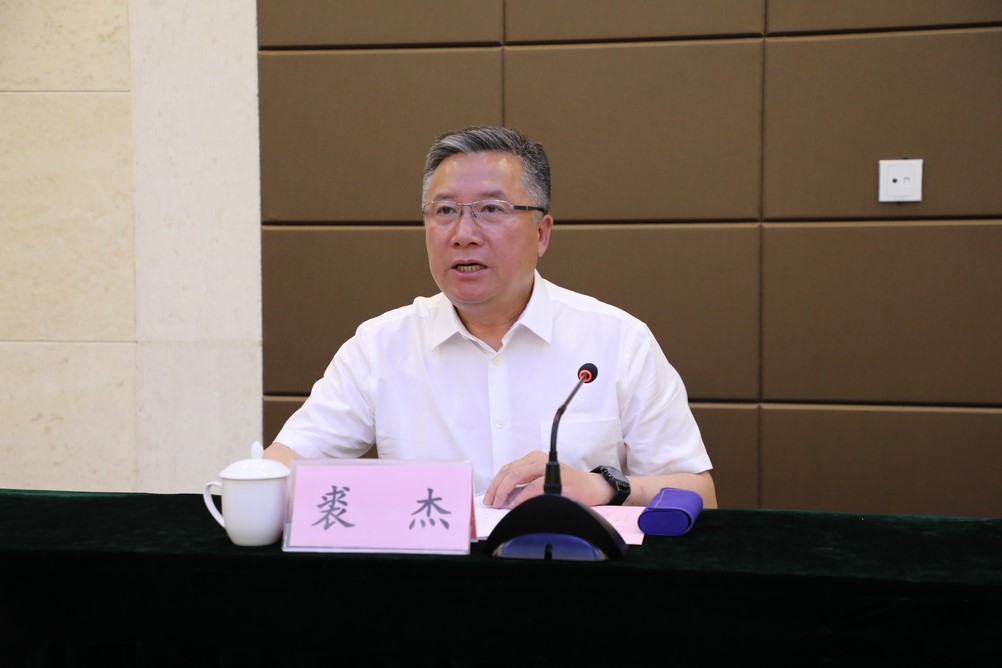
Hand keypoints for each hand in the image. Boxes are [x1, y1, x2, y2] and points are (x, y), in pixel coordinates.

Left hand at [482, 451, 609, 508]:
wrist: (591, 488)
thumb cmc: (566, 486)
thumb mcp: (541, 481)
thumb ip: (523, 486)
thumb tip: (502, 498)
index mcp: (533, 459)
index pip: (508, 468)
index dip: (495, 483)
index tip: (488, 496)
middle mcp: (538, 459)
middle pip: (510, 470)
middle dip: (496, 487)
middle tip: (490, 501)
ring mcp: (547, 467)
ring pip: (518, 474)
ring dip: (505, 491)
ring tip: (499, 503)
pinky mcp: (555, 478)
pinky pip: (533, 486)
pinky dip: (521, 496)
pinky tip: (514, 504)